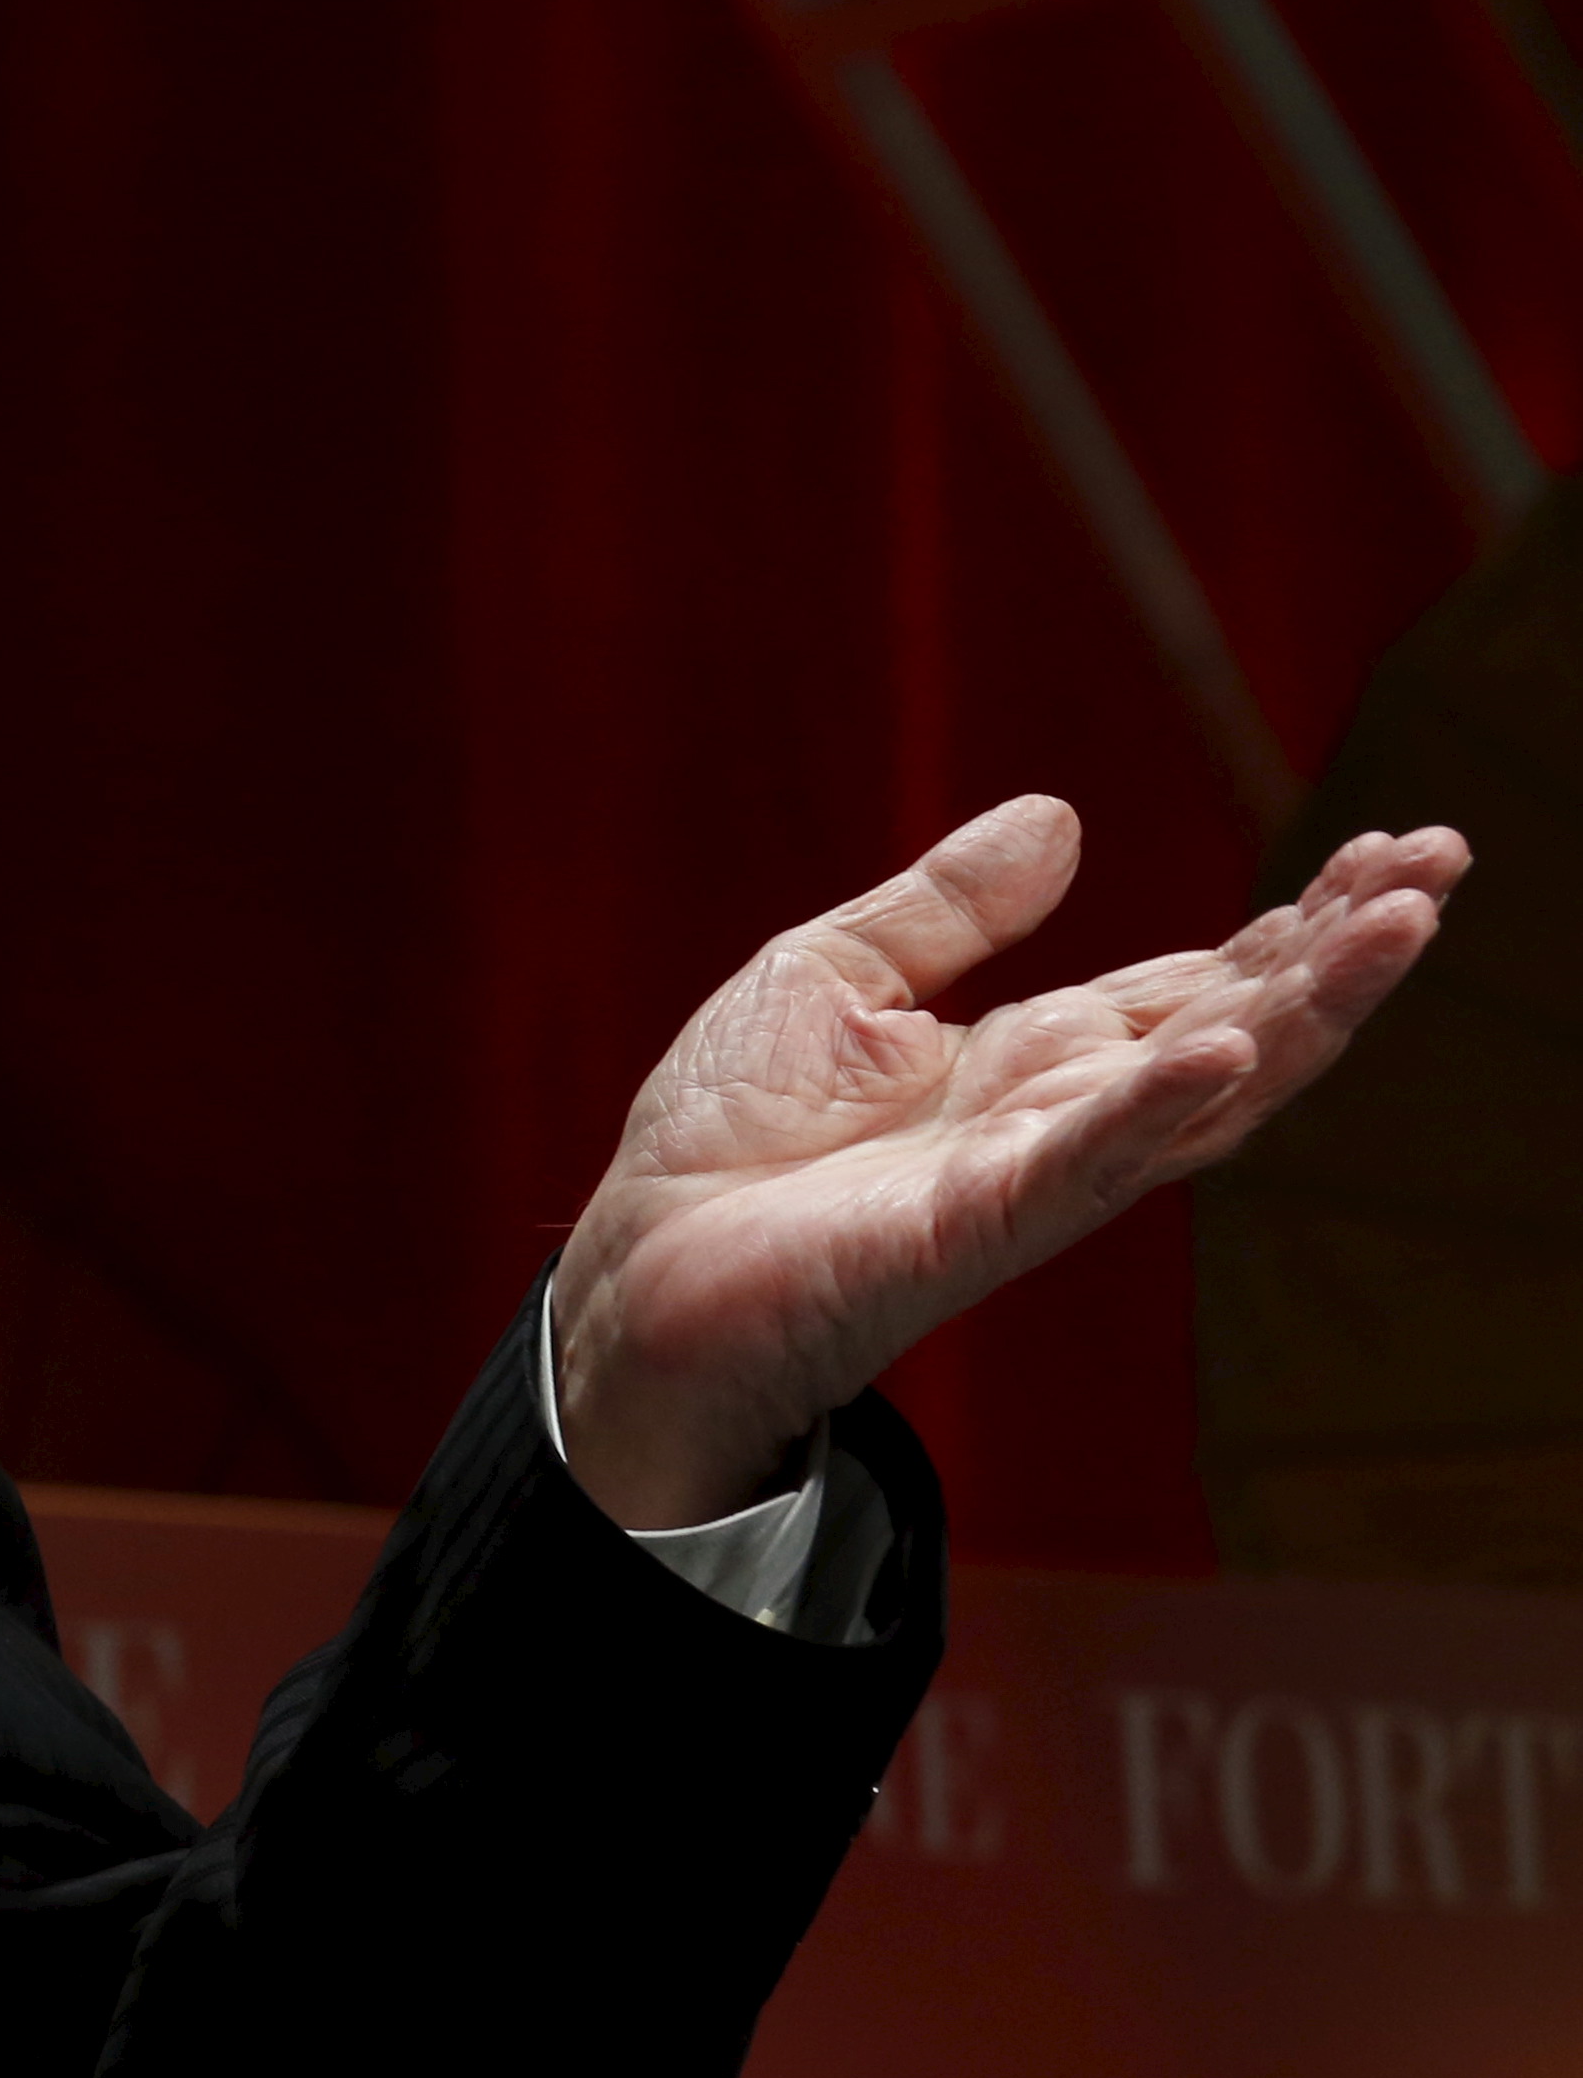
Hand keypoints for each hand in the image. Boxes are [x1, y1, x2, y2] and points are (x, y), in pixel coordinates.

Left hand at [550, 798, 1462, 1528]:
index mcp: (1032, 1056)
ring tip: (1399, 927)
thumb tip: (1060, 815)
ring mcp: (1031, 1176)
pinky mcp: (974, 1227)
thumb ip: (947, 905)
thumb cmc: (723, 1137)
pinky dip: (1159, 1103)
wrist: (635, 1262)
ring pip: (1205, 1091)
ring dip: (1307, 1012)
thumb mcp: (831, 975)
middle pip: (1238, 1022)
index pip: (1197, 979)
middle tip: (1442, 859)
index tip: (1389, 845)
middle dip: (1343, 947)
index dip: (1294, 919)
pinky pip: (1088, 1162)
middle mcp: (1059, 1116)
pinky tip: (1233, 1044)